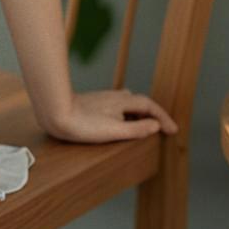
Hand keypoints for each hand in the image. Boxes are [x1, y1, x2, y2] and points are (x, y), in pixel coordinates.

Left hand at [44, 88, 178, 143]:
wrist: (55, 112)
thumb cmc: (84, 125)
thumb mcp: (114, 131)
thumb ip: (137, 129)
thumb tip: (156, 125)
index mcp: (122, 102)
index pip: (150, 106)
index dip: (163, 117)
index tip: (174, 130)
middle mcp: (115, 97)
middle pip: (140, 102)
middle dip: (153, 114)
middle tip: (163, 129)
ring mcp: (103, 99)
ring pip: (128, 103)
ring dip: (139, 114)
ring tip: (145, 128)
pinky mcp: (94, 103)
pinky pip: (117, 106)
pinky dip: (127, 114)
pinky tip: (121, 124)